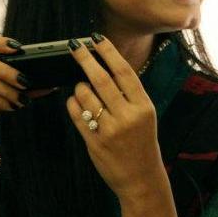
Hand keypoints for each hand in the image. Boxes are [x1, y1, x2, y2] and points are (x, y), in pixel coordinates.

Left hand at [65, 35, 166, 202]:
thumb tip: (104, 65)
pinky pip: (76, 114)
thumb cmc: (142, 142)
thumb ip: (128, 94)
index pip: (123, 71)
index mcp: (143, 106)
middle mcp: (127, 116)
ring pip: (85, 95)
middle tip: (75, 46)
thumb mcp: (144, 115)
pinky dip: (73, 103)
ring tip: (82, 88)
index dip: (108, 52)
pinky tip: (76, 101)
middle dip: (85, 58)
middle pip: (101, 79)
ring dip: (79, 86)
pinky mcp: (94, 142)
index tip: (96, 38)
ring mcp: (110, 130)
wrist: (141, 179)